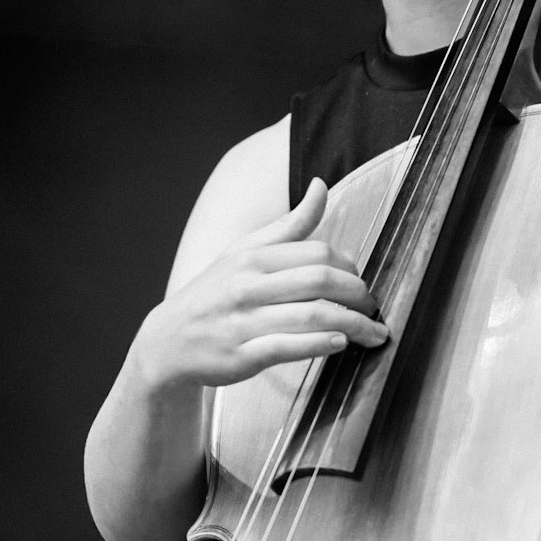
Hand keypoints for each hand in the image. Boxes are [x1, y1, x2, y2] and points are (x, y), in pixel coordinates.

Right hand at [138, 177, 387, 388]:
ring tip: (373, 333)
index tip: (360, 282)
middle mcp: (248, 285)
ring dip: (352, 324)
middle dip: (358, 295)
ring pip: (312, 316)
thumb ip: (289, 225)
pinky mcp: (243, 355)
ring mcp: (244, 321)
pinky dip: (321, 344)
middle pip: (320, 281)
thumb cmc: (214, 294)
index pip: (317, 253)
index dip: (350, 267)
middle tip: (373, 308)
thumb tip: (321, 186)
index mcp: (252, 257)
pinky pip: (290, 346)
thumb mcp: (244, 252)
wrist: (167, 342)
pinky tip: (340, 344)